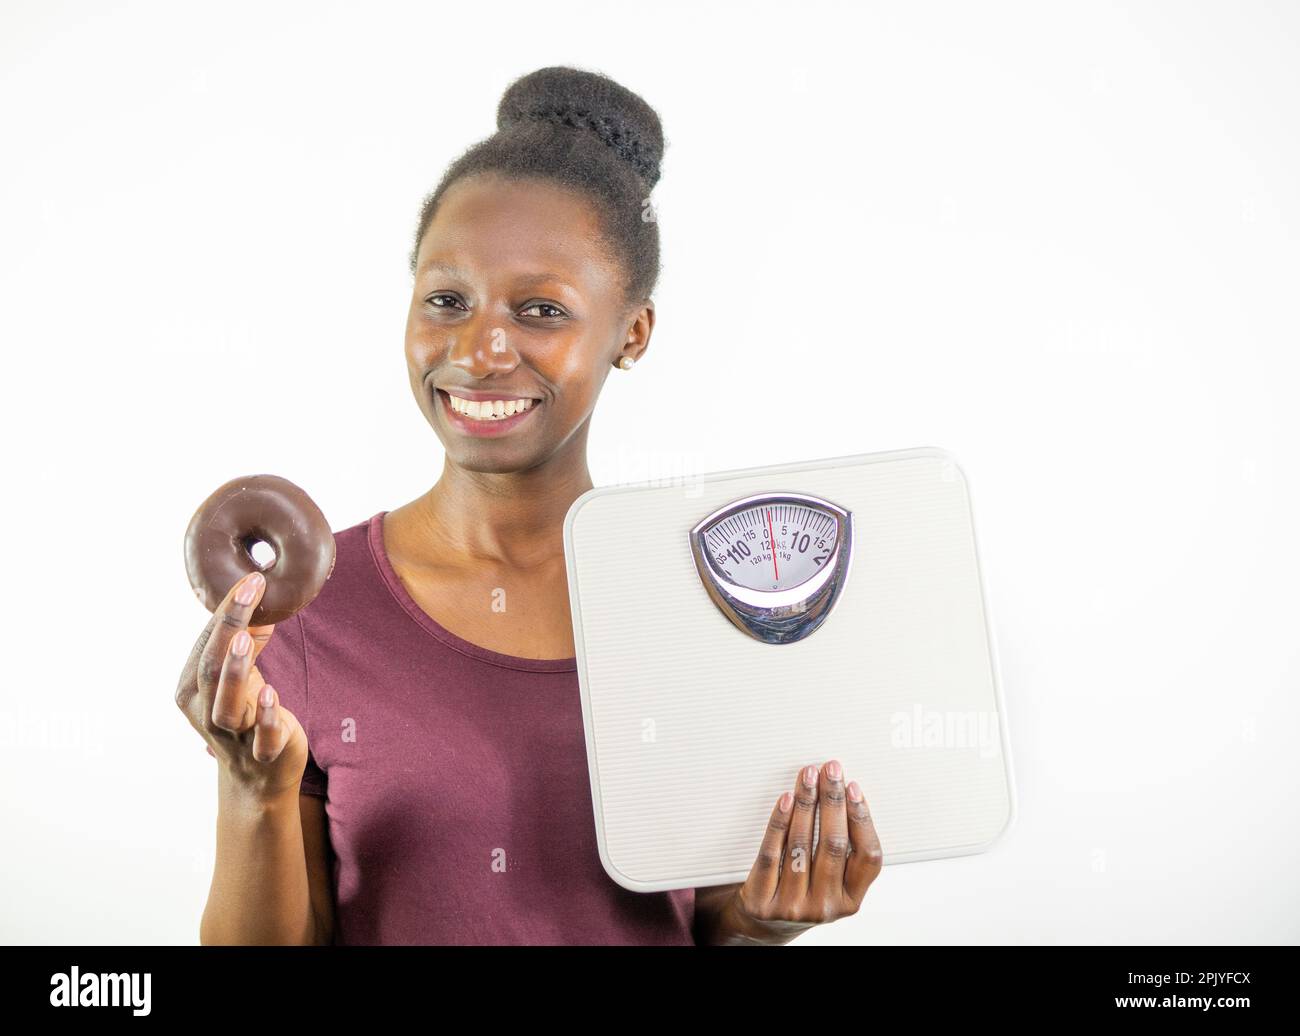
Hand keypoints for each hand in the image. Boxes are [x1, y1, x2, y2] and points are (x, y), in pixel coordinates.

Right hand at [174, 569, 309, 800]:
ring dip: (236, 671)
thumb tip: (265, 599)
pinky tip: (273, 695)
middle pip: (210, 668)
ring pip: (226, 706)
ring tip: (247, 638)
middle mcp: (205, 712)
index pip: (206, 644)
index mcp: (193, 690)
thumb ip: (250, 641)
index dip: (227, 611)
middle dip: (228, 627)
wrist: (259, 782)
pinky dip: (266, 718)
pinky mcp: (262, 755)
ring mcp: (232, 737)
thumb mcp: (245, 677)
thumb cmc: (249, 718)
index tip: (251, 579)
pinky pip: (261, 739)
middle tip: (249, 593)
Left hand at [703, 760, 882, 944]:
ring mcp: (793, 906)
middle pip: (834, 844)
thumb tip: (847, 794)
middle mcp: (825, 907)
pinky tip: (785, 800)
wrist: (763, 925)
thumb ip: (844, 852)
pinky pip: (771, 853)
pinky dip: (779, 822)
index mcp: (850, 901)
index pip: (868, 857)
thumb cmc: (803, 892)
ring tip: (808, 776)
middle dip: (833, 800)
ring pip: (802, 845)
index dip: (862, 819)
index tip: (854, 788)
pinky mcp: (762, 900)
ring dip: (806, 804)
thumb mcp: (833, 883)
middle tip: (830, 770)